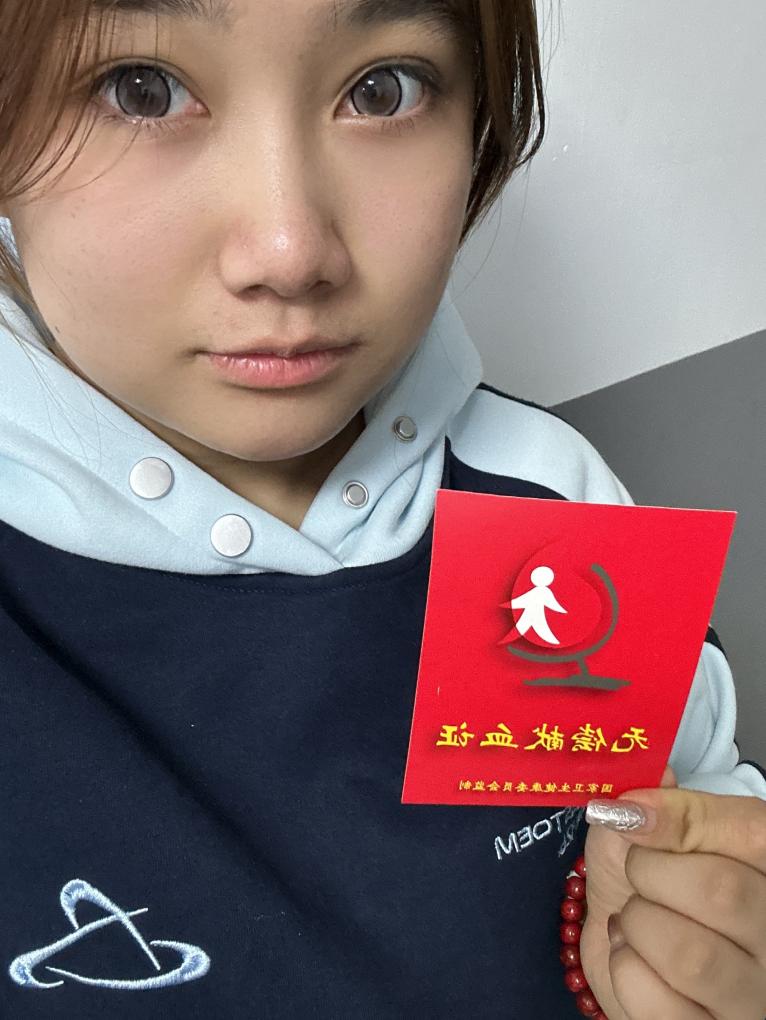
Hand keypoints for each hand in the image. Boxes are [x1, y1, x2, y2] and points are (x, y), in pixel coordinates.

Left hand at [579, 766, 765, 1018]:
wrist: (625, 951)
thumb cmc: (650, 885)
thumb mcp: (651, 833)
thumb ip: (657, 807)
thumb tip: (636, 801)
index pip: (753, 831)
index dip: (682, 818)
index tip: (629, 815)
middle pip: (721, 891)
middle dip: (650, 872)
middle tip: (637, 872)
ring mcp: (754, 997)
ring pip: (691, 955)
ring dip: (638, 924)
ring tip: (635, 918)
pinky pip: (660, 1005)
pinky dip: (625, 969)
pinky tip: (633, 957)